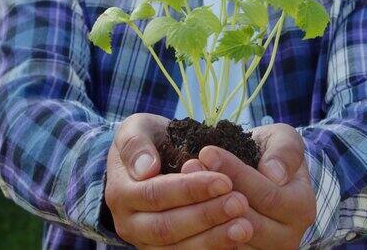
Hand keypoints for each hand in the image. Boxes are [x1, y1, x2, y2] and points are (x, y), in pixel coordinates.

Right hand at [105, 113, 253, 248]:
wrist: (149, 162)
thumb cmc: (149, 141)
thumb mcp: (137, 129)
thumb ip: (136, 144)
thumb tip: (146, 169)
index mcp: (121, 193)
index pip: (155, 195)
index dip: (190, 189)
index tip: (224, 180)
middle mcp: (129, 224)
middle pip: (167, 227)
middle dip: (206, 216)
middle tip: (241, 203)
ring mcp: (146, 243)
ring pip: (179, 249)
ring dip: (214, 238)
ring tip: (245, 226)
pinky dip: (214, 248)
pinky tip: (238, 239)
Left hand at [182, 123, 315, 249]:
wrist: (264, 175)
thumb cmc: (272, 153)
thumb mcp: (284, 140)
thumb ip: (285, 151)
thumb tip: (274, 174)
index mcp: (301, 208)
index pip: (267, 195)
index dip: (235, 173)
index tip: (207, 151)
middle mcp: (288, 237)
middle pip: (246, 220)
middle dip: (214, 192)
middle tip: (188, 165)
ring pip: (229, 238)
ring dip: (202, 211)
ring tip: (181, 182)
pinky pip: (219, 248)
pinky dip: (200, 230)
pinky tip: (184, 205)